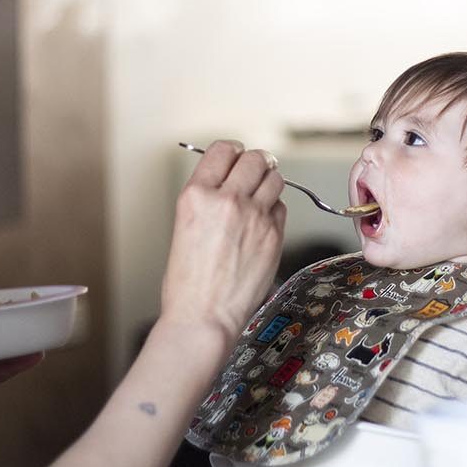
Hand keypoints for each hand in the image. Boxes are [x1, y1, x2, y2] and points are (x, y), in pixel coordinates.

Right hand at [159, 139, 285, 345]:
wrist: (204, 316)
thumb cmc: (188, 282)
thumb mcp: (185, 225)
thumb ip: (208, 199)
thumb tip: (229, 180)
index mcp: (197, 195)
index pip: (223, 149)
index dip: (233, 151)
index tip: (236, 157)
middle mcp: (226, 200)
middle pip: (256, 158)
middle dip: (257, 163)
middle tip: (255, 172)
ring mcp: (254, 217)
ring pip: (275, 178)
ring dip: (269, 183)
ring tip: (261, 197)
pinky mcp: (274, 235)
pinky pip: (281, 207)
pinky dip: (274, 210)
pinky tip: (263, 224)